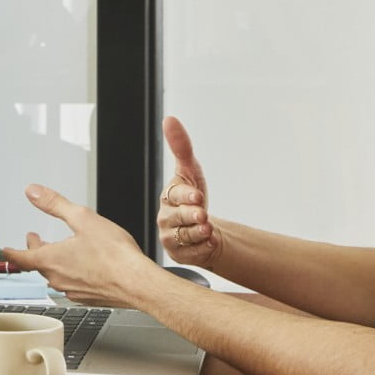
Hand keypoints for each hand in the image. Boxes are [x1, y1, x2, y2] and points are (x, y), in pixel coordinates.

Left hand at [0, 185, 152, 308]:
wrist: (138, 284)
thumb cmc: (115, 255)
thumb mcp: (82, 218)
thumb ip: (55, 204)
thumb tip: (33, 192)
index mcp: (51, 260)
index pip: (20, 257)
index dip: (11, 251)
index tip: (6, 249)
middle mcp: (57, 278)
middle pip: (38, 264)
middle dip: (35, 250)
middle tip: (37, 240)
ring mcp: (72, 290)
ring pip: (55, 275)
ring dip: (53, 261)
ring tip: (60, 251)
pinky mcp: (88, 298)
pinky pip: (71, 284)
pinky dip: (70, 273)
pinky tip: (82, 266)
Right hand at [157, 117, 224, 269]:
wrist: (203, 228)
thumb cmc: (193, 197)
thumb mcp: (191, 171)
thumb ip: (181, 147)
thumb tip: (169, 120)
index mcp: (168, 196)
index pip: (175, 195)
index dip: (186, 196)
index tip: (197, 196)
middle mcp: (165, 217)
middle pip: (179, 217)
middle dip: (192, 216)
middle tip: (202, 216)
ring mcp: (171, 237)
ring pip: (186, 236)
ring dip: (199, 233)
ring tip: (208, 230)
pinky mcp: (180, 255)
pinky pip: (193, 253)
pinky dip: (203, 248)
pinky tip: (209, 243)